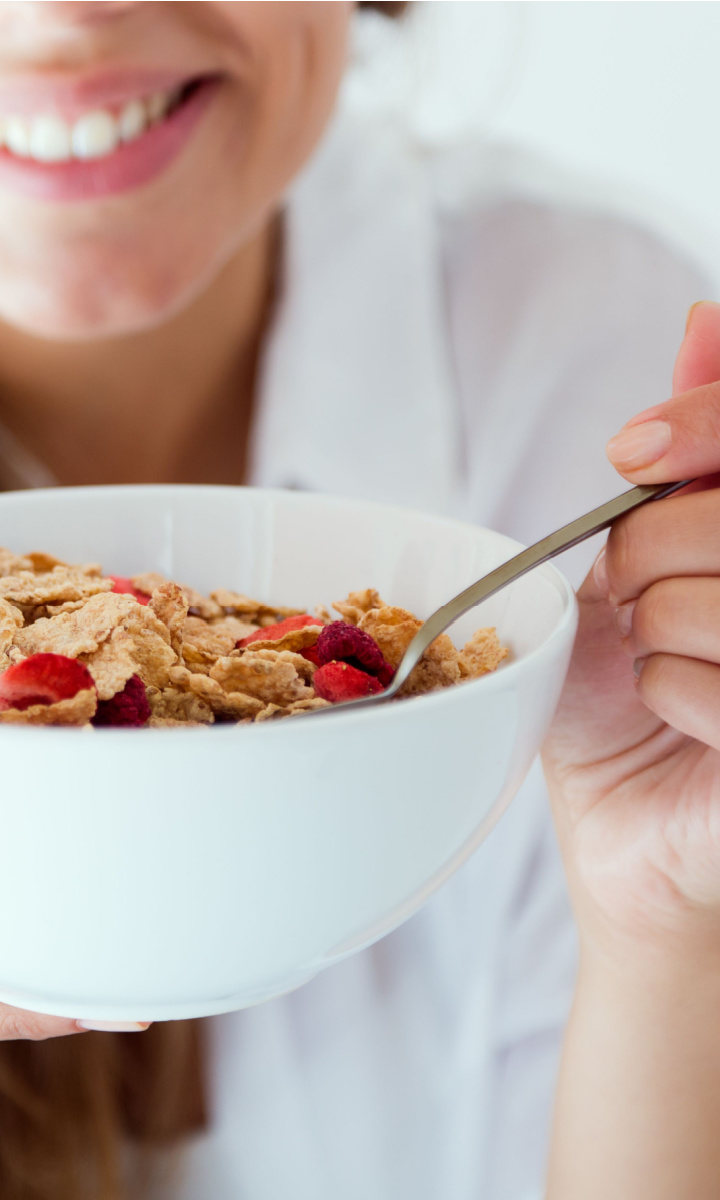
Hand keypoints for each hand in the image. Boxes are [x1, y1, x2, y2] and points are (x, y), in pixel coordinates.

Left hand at [543, 302, 719, 968]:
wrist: (632, 814)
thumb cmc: (630, 684)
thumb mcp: (639, 555)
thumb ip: (693, 451)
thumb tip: (709, 320)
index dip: (702, 422)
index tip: (631, 453)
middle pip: (712, 518)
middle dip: (645, 558)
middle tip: (641, 603)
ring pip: (707, 602)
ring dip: (652, 636)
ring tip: (663, 662)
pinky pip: (714, 686)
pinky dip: (668, 698)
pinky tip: (683, 721)